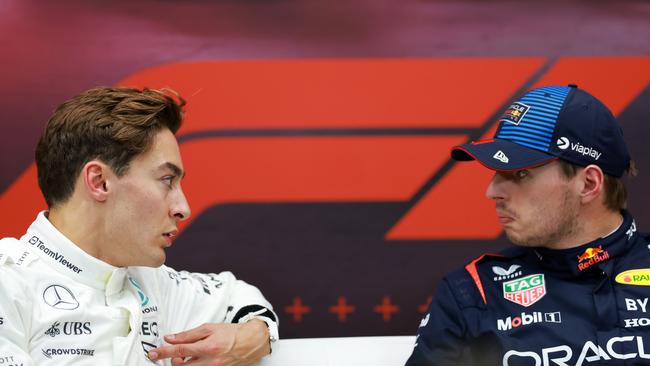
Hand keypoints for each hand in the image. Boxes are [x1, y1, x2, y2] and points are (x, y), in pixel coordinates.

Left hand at [148, 319, 269, 364]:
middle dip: (174, 361)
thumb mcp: (210, 328)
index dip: (163, 352)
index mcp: (208, 347)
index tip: (153, 354)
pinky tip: (197, 361)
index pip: (179, 350)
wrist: (252, 341)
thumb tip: (171, 338)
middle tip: (176, 354)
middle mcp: (210, 362)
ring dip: (184, 365)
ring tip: (187, 357)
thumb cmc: (232, 333)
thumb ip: (189, 334)